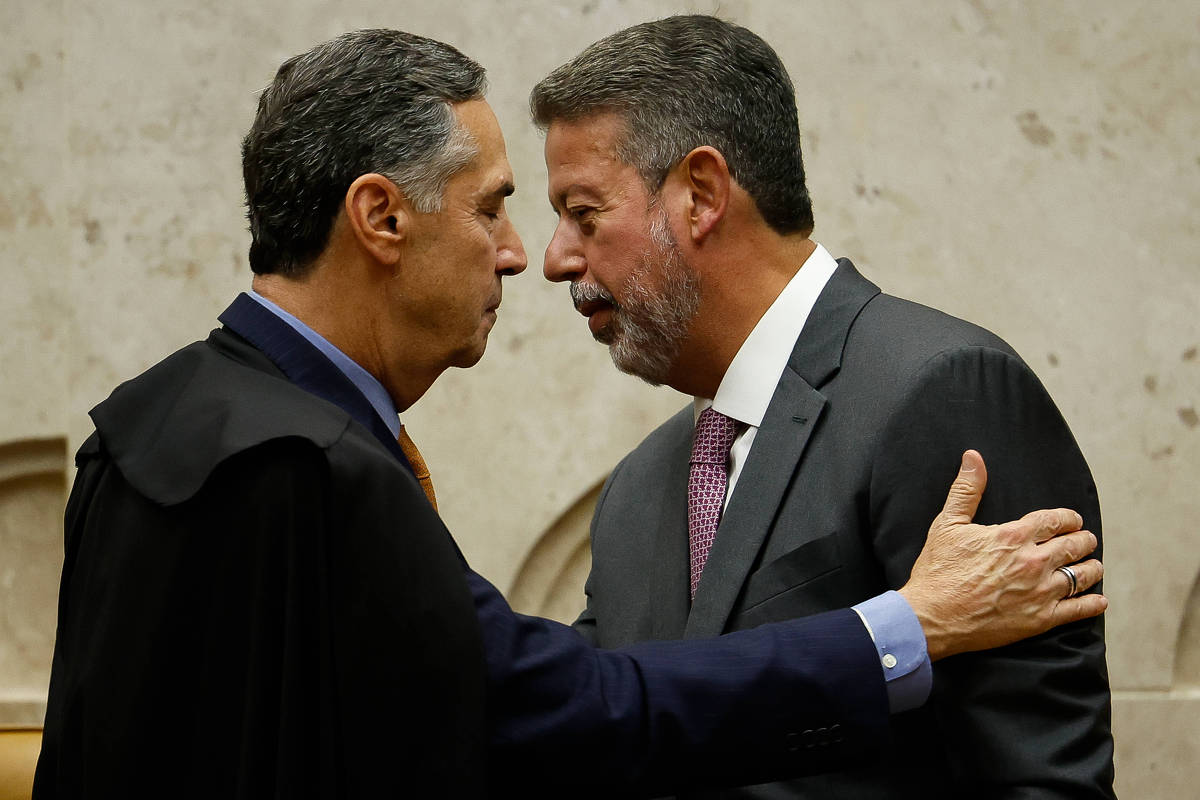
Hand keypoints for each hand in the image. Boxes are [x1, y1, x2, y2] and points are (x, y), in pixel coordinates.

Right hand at [898, 450, 1105, 660]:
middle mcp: (1032, 562)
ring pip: (1081, 576)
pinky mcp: (1040, 619)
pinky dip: (1092, 604)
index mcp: (1013, 536)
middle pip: (1073, 546)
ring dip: (1092, 568)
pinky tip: (1097, 600)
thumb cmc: (937, 571)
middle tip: (1087, 540)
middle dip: (1084, 540)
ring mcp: (1039, 592)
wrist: (932, 617)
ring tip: (1094, 566)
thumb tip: (973, 457)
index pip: (1054, 520)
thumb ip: (966, 490)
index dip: (1068, 518)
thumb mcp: (947, 524)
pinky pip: (1077, 610)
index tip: (1073, 519)